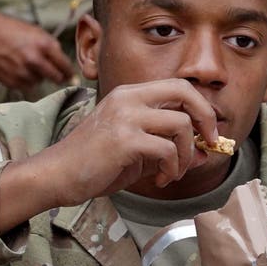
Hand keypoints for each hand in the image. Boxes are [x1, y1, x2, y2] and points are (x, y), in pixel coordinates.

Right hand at [0, 0, 75, 88]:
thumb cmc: (12, 30)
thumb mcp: (37, 32)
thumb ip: (52, 48)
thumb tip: (66, 66)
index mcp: (44, 45)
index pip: (65, 66)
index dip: (70, 72)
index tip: (71, 76)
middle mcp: (33, 60)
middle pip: (56, 78)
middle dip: (58, 77)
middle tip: (57, 76)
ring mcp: (21, 72)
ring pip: (39, 82)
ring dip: (38, 77)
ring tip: (27, 64)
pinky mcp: (10, 80)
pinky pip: (25, 86)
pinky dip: (24, 80)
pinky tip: (17, 69)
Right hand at [0, 80, 217, 231]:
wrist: (56, 175)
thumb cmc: (94, 164)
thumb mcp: (138, 152)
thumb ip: (169, 149)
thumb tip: (204, 152)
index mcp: (129, 94)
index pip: (178, 85)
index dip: (201, 107)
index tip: (207, 132)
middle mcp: (127, 98)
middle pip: (185, 92)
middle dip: (206, 118)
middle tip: (209, 143)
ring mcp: (125, 116)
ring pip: (181, 125)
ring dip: (186, 154)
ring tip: (173, 172)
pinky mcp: (123, 139)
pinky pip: (166, 149)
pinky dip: (172, 168)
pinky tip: (161, 180)